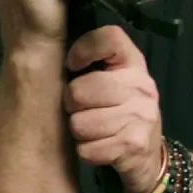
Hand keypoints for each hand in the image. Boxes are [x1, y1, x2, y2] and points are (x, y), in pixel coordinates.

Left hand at [65, 26, 163, 192]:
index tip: (73, 66)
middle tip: (81, 109)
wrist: (146, 153)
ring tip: (91, 129)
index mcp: (133, 63)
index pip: (109, 38)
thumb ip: (88, 64)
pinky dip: (85, 152)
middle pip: (78, 91)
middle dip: (71, 105)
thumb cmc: (116, 109)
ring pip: (79, 124)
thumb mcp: (111, 79)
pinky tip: (98, 146)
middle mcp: (141, 86)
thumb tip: (45, 54)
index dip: (82, 50)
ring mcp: (141, 116)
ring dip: (78, 131)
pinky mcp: (134, 145)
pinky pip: (86, 149)